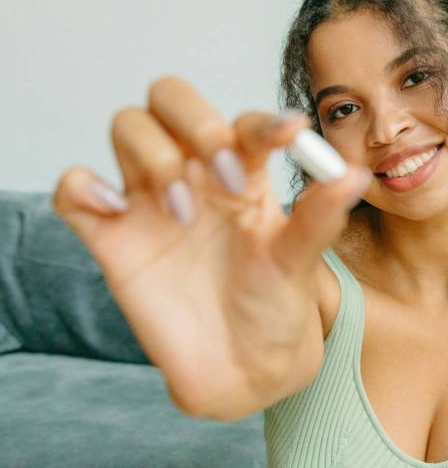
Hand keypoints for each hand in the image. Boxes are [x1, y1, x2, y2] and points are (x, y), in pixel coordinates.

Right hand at [52, 76, 371, 413]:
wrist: (242, 368)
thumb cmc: (275, 307)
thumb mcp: (300, 262)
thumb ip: (319, 217)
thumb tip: (353, 174)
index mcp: (245, 173)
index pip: (242, 123)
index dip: (261, 123)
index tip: (289, 137)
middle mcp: (195, 175)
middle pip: (172, 99)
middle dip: (195, 120)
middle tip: (225, 176)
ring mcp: (150, 200)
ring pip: (128, 128)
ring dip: (152, 154)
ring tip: (184, 214)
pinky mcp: (111, 236)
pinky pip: (74, 190)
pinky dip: (82, 187)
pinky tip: (114, 212)